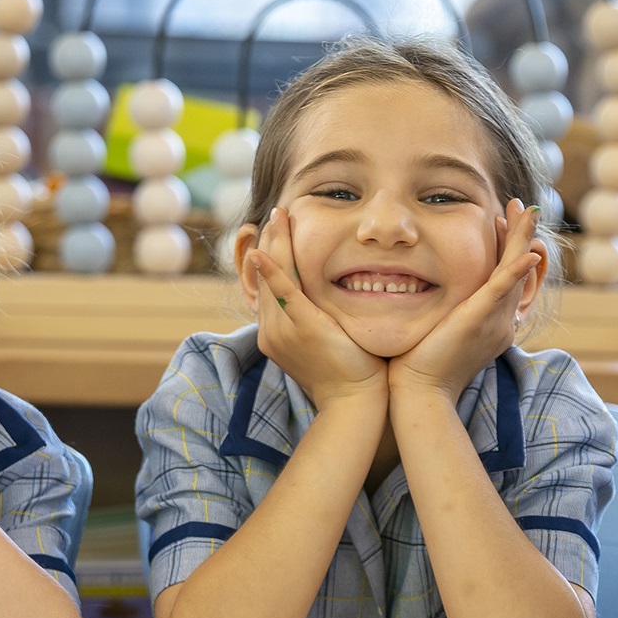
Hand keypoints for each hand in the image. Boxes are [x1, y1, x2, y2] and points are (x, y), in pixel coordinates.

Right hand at [246, 206, 387, 409]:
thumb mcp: (328, 340)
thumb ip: (320, 318)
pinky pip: (283, 294)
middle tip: (276, 214)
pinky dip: (272, 271)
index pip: (267, 286)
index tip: (276, 231)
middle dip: (269, 242)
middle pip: (264, 278)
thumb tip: (328, 298)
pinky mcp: (303, 328)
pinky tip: (262, 252)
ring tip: (278, 216)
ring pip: (273, 278)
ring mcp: (284, 330)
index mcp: (276, 333)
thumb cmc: (350, 374)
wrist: (355, 403)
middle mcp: (272, 331)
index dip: (269, 256)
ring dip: (274, 244)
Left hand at [389, 198, 542, 401]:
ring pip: (515, 273)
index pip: (507, 278)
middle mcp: (501, 321)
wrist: (421, 393)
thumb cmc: (419, 366)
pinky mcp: (479, 321)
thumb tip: (425, 289)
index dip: (508, 249)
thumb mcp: (439, 330)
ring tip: (525, 211)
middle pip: (519, 271)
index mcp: (492, 323)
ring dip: (522, 239)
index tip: (500, 222)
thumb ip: (443, 309)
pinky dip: (517, 270)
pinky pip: (503, 291)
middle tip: (522, 207)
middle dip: (520, 236)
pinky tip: (528, 252)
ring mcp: (494, 321)